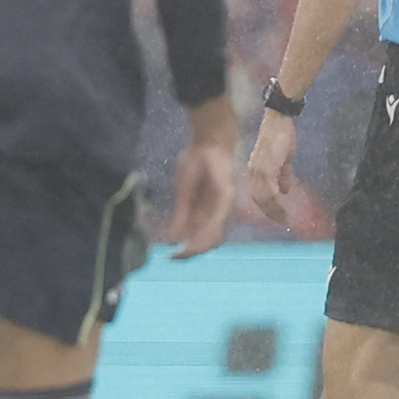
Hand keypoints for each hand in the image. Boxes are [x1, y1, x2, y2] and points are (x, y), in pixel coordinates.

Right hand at [164, 96, 238, 258]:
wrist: (207, 140)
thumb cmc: (196, 162)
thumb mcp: (183, 193)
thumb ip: (181, 216)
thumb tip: (173, 239)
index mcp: (206, 212)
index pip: (200, 237)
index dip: (187, 250)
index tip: (171, 258)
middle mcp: (218, 212)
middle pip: (210, 241)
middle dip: (193, 251)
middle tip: (178, 258)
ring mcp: (224, 205)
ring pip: (215, 234)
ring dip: (199, 245)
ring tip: (184, 252)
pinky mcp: (227, 195)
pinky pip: (218, 218)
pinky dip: (206, 231)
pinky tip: (194, 237)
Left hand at [247, 107, 300, 225]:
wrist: (279, 120)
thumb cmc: (282, 135)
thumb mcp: (284, 158)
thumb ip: (283, 175)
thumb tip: (285, 191)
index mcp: (256, 171)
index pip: (259, 195)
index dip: (268, 207)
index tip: (279, 216)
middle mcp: (254, 173)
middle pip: (259, 199)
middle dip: (272, 213)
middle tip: (283, 222)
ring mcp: (259, 171)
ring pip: (264, 198)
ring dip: (275, 210)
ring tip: (285, 219)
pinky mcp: (266, 169)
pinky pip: (270, 191)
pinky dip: (276, 202)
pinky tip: (284, 207)